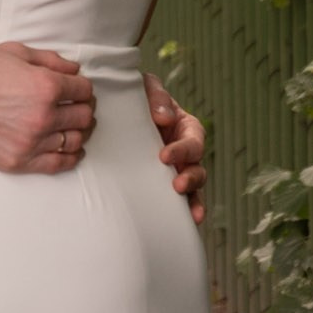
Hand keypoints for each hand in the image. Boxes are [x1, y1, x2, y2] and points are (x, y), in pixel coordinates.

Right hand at [0, 42, 95, 174]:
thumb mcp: (15, 53)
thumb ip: (50, 60)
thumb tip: (74, 69)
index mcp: (45, 86)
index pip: (84, 90)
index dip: (84, 88)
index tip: (79, 89)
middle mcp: (43, 116)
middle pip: (83, 117)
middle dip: (84, 108)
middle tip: (79, 107)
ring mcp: (32, 142)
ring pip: (74, 141)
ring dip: (80, 132)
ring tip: (76, 127)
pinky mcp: (19, 161)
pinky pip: (58, 164)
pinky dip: (71, 157)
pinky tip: (73, 150)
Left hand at [144, 73, 205, 225]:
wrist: (115, 111)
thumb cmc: (135, 96)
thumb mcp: (146, 87)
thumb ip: (156, 96)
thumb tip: (164, 118)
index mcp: (184, 127)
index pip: (193, 139)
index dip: (183, 149)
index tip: (164, 156)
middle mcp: (184, 151)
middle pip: (197, 167)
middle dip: (191, 178)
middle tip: (177, 185)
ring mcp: (174, 170)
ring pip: (193, 188)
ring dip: (193, 199)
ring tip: (191, 213)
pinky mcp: (160, 185)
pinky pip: (177, 202)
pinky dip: (183, 213)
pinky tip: (187, 225)